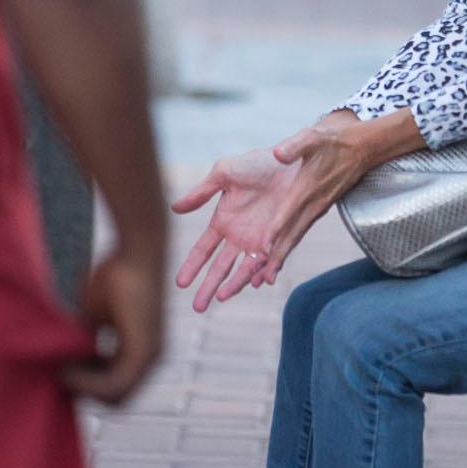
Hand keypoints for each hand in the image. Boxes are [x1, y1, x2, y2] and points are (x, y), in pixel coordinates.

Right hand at [64, 249, 166, 404]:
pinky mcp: (144, 351)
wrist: (137, 248)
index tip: (61, 369)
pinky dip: (88, 382)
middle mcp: (151, 358)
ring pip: (114, 397)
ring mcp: (151, 357)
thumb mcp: (90, 314)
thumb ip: (80, 340)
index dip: (84, 387)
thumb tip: (58, 364)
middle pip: (114, 400)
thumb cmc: (114, 274)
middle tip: (60, 372)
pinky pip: (115, 386)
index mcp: (140, 352)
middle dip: (83, 392)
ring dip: (83, 388)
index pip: (112, 389)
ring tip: (62, 368)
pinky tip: (68, 367)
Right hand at [172, 148, 303, 312]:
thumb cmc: (257, 164)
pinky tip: (259, 281)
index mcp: (223, 222)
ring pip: (244, 270)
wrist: (292, 160)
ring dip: (234, 284)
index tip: (180, 283)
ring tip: (223, 296)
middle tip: (197, 307)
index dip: (192, 266)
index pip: (203, 250)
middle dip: (208, 287)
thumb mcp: (225, 173)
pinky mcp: (281, 239)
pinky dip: (266, 272)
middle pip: (220, 268)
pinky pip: (271, 261)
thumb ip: (201, 192)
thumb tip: (174, 208)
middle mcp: (239, 237)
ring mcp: (260, 241)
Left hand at [250, 114, 407, 284]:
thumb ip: (295, 146)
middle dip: (276, 257)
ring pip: (295, 238)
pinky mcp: (317, 210)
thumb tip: (277, 153)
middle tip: (259, 281)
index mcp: (307, 187)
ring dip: (281, 257)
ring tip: (264, 279)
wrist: (361, 148)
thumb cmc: (333, 140)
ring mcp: (316, 209)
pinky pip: (300, 233)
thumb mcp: (313, 137)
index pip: (289, 212)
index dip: (276, 229)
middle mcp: (312, 204)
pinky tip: (276, 258)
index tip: (262, 247)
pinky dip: (288, 247)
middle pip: (291, 235)